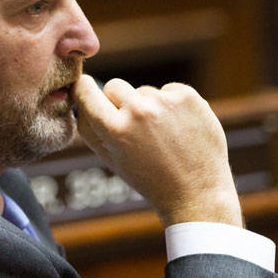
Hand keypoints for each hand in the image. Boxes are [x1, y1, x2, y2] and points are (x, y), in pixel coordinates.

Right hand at [72, 75, 241, 226]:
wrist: (197, 191)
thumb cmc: (150, 178)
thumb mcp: (111, 159)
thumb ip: (91, 128)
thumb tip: (80, 95)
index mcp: (115, 130)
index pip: (86, 92)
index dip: (83, 89)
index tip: (84, 87)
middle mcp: (139, 111)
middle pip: (114, 86)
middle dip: (118, 102)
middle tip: (132, 126)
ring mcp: (166, 102)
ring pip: (143, 91)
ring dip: (148, 107)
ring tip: (162, 136)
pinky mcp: (188, 96)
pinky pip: (168, 91)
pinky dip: (170, 105)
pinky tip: (178, 128)